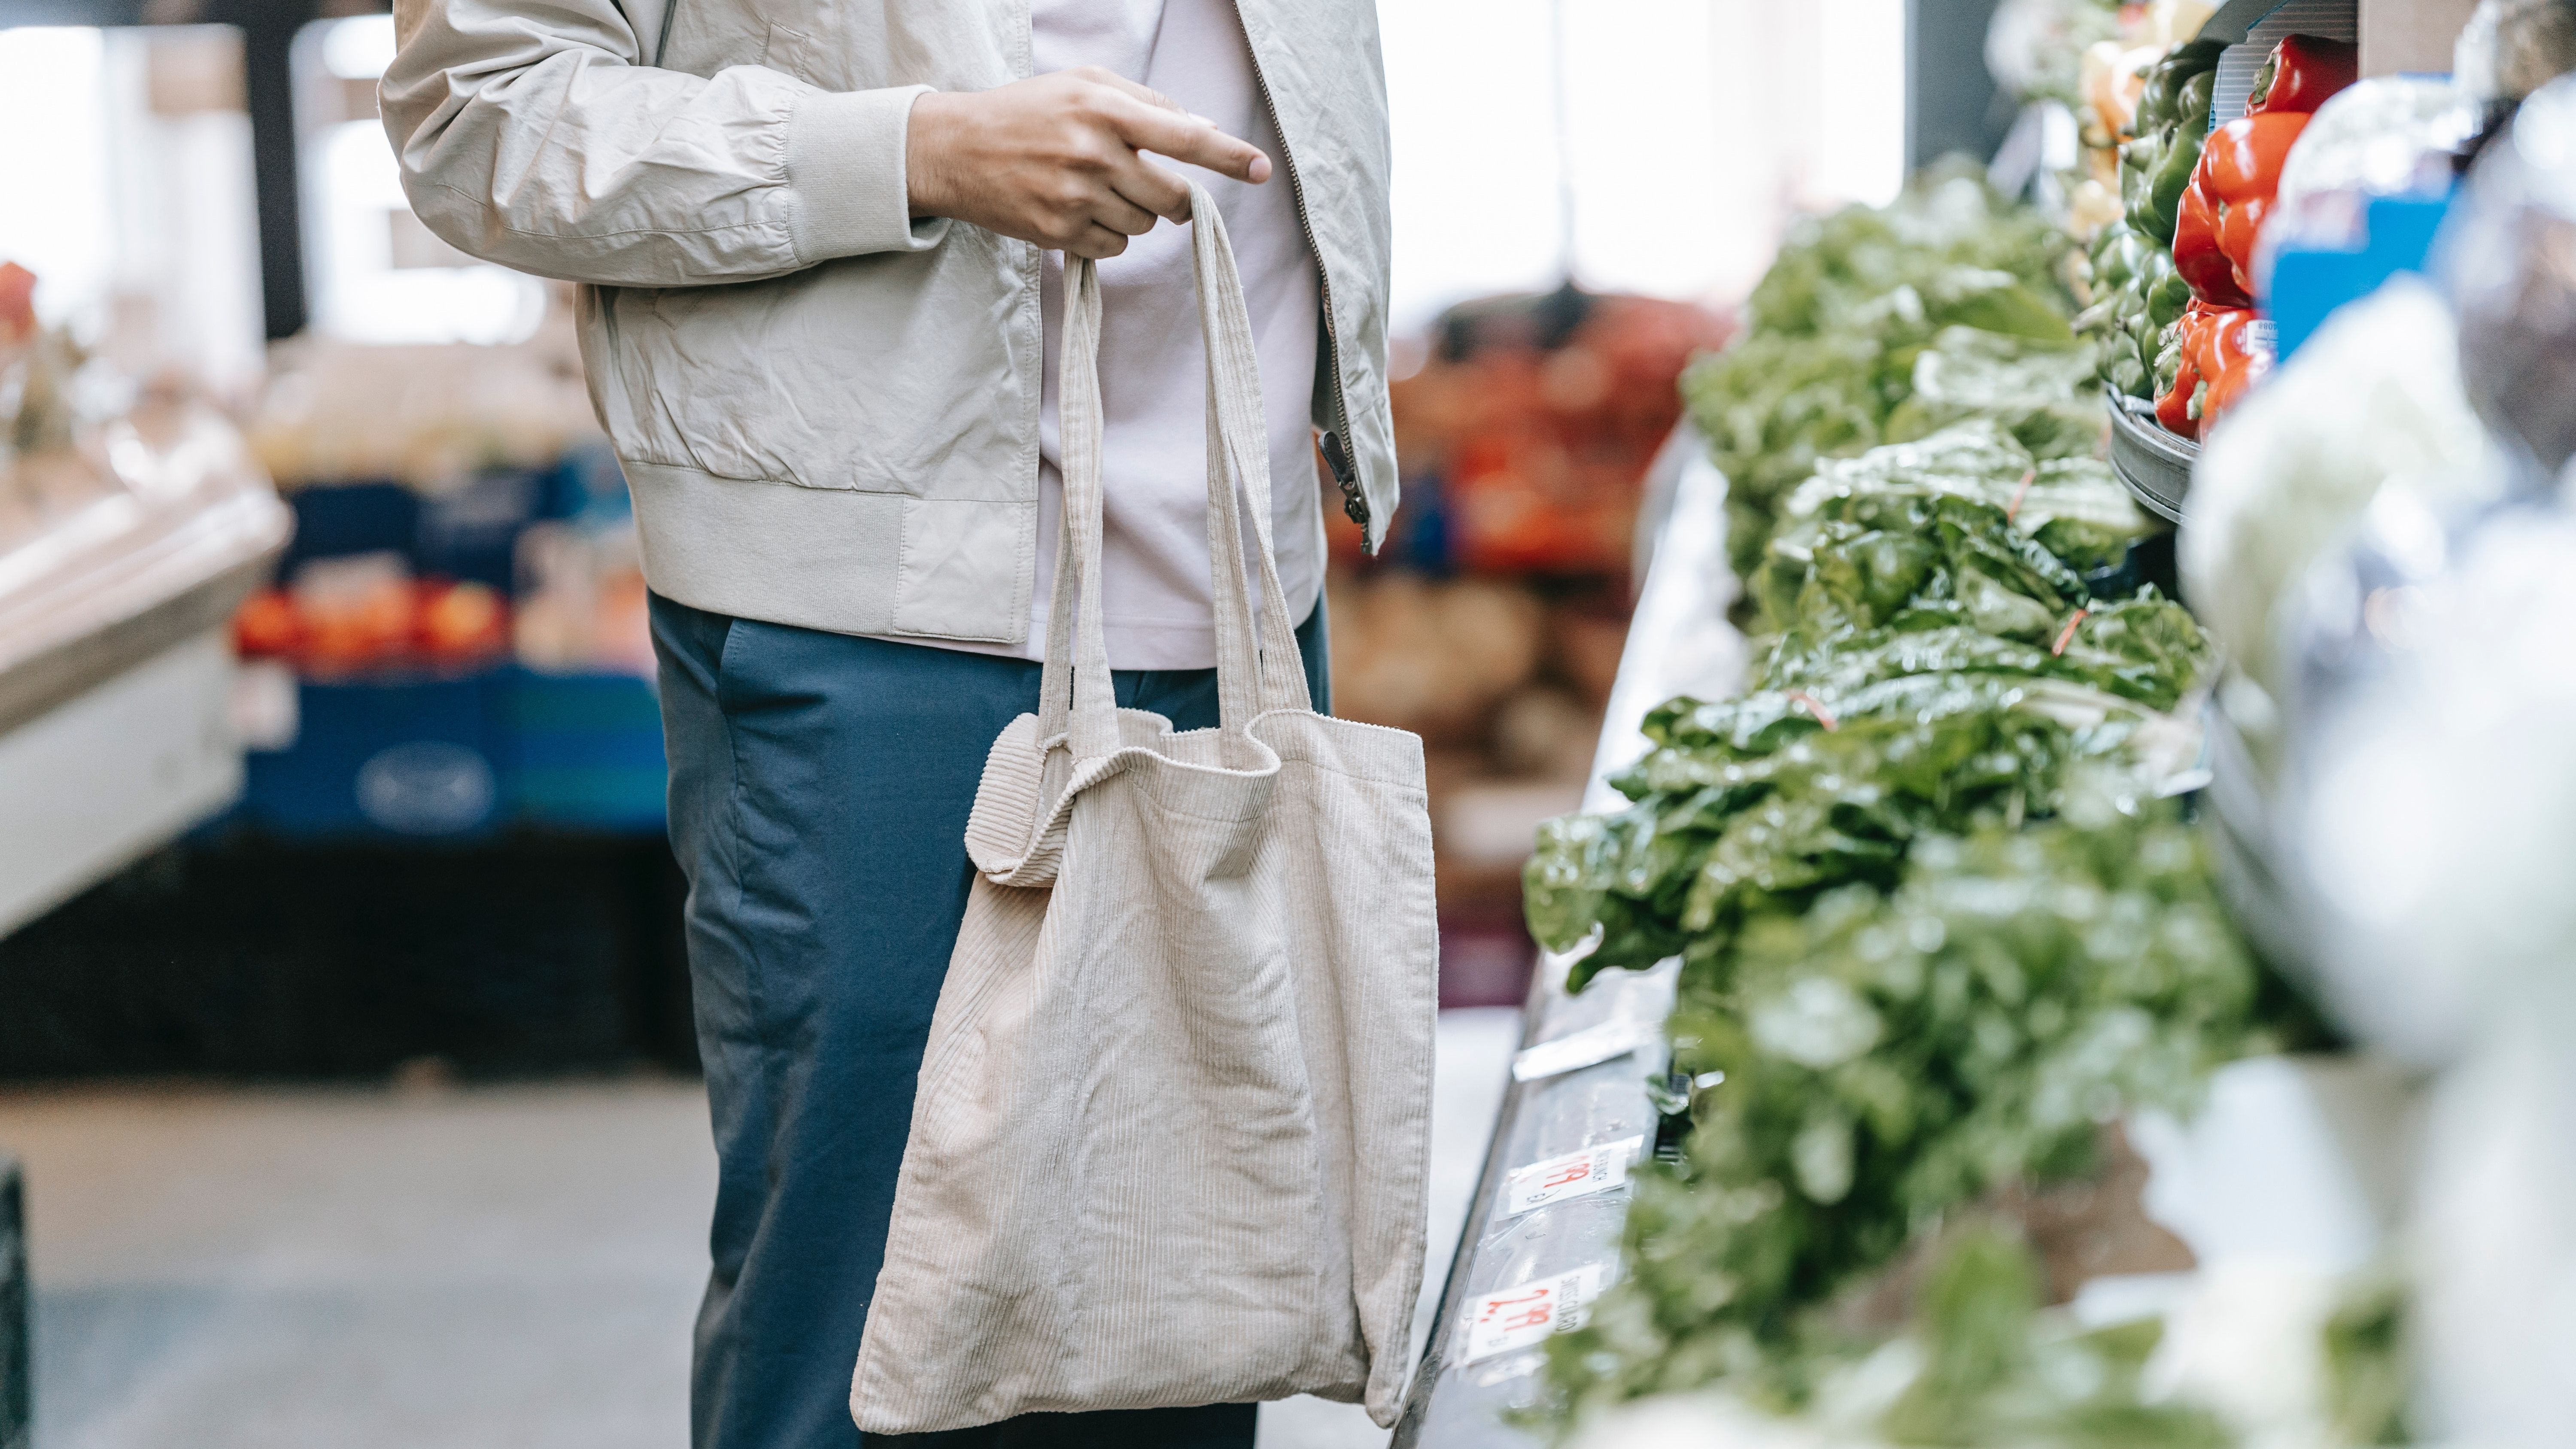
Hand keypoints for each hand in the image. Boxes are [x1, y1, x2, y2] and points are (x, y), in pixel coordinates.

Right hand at [905, 67, 1271, 258]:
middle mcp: (1093, 153)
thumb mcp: (1084, 85)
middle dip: (1176, 198)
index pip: (1184, 136)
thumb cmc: (1027, 112)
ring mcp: (1075, 197)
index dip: (1228, 156)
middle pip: (1173, 196)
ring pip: (1145, 225)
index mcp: (1105, 109)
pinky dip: (1108, 236)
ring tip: (1096, 190)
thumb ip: (1145, 102)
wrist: (955, 149)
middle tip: (1155, 187)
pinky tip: (1079, 212)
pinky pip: (1115, 247)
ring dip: (1135, 213)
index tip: (1261, 169)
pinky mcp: (1058, 232)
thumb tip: (1203, 127)